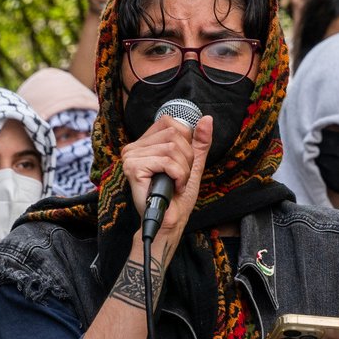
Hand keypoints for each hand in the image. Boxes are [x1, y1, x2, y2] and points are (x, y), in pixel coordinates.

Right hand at [121, 113, 213, 244]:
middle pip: (173, 134)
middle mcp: (133, 147)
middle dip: (186, 157)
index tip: (183, 161)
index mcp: (144, 143)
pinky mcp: (134, 168)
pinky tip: (173, 187)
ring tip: (177, 183)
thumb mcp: (192, 163)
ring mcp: (131, 157)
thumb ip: (199, 141)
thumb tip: (207, 119)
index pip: (169, 122)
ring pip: (172, 148)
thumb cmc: (177, 195)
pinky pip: (167, 162)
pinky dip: (178, 176)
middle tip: (181, 176)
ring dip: (183, 170)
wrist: (170, 220)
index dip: (185, 140)